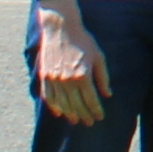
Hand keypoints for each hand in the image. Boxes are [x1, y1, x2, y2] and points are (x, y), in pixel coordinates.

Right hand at [32, 0, 107, 127]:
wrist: (61, 29)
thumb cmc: (83, 42)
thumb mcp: (98, 57)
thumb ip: (103, 77)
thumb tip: (107, 94)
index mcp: (83, 75)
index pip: (90, 100)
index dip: (95, 110)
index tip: (99, 117)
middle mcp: (67, 80)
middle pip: (76, 105)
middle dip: (84, 115)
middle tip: (89, 123)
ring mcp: (54, 80)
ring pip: (62, 104)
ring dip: (69, 114)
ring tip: (75, 120)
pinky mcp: (45, 77)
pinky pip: (49, 97)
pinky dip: (54, 107)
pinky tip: (60, 113)